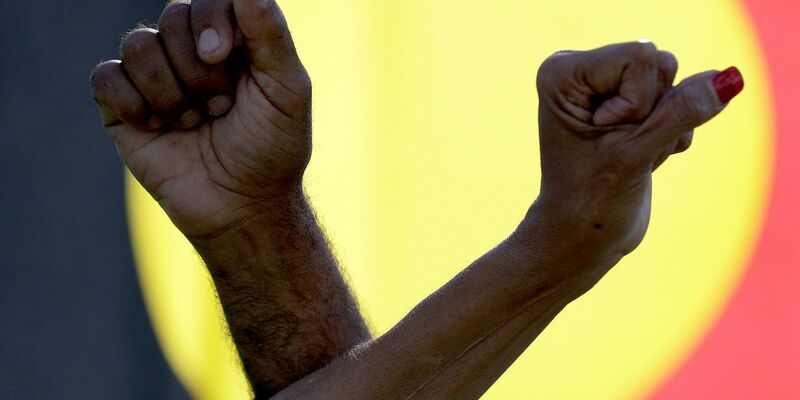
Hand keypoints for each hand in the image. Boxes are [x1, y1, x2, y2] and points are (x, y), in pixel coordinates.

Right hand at [90, 0, 310, 238]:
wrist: (243, 207)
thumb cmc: (272, 149)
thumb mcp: (287, 90)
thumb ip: (270, 34)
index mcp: (231, 42)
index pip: (208, 0)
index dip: (210, 19)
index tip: (221, 56)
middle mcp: (190, 53)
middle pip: (171, 19)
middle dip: (198, 71)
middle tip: (221, 109)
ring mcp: (155, 80)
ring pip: (138, 46)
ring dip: (171, 92)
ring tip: (194, 123)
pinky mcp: (124, 110)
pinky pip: (105, 77)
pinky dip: (131, 102)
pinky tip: (156, 127)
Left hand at [532, 42, 742, 282]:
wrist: (582, 236)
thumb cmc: (591, 200)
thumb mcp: (635, 153)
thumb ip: (681, 113)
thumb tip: (727, 79)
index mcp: (563, 72)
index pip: (640, 57)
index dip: (638, 104)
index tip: (604, 136)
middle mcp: (580, 70)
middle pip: (658, 63)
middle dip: (654, 113)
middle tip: (620, 148)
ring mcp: (606, 85)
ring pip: (674, 80)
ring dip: (666, 126)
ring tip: (630, 154)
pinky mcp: (629, 102)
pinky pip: (680, 99)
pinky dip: (671, 133)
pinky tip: (642, 155)